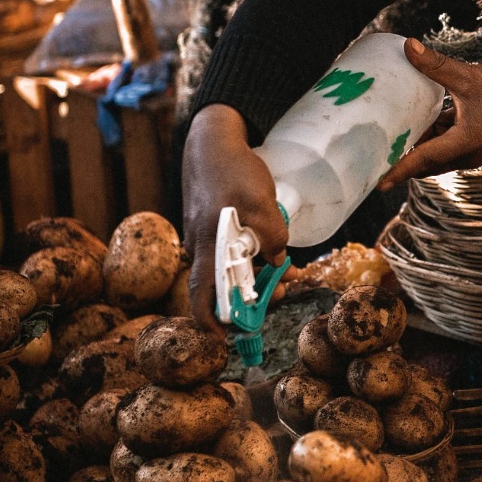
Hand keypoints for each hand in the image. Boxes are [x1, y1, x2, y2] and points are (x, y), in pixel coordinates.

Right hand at [183, 103, 287, 327]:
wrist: (211, 141)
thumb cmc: (231, 168)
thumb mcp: (260, 199)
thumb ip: (272, 232)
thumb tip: (279, 260)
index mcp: (206, 245)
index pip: (202, 294)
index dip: (211, 321)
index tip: (226, 340)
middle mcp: (201, 246)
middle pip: (220, 287)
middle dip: (247, 300)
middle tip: (278, 294)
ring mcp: (205, 237)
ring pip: (228, 269)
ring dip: (253, 277)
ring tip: (281, 273)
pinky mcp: (213, 227)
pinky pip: (230, 252)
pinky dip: (249, 258)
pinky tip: (269, 250)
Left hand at [380, 39, 481, 187]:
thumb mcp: (469, 77)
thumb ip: (436, 65)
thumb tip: (409, 47)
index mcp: (462, 145)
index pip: (421, 161)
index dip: (397, 170)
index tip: (377, 182)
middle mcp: (465, 154)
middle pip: (426, 163)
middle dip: (402, 160)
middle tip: (376, 155)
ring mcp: (472, 150)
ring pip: (436, 153)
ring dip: (418, 147)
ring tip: (392, 136)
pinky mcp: (477, 141)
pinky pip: (448, 144)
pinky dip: (432, 137)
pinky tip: (419, 120)